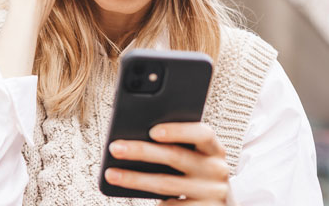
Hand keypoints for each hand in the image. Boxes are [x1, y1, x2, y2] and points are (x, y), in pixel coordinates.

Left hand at [104, 122, 231, 204]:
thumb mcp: (193, 158)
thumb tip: (134, 139)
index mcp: (214, 149)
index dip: (178, 131)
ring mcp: (212, 193)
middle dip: (141, 151)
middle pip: (176, 156)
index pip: (202, 133)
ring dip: (135, 178)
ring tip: (112, 174)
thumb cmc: (194, 174)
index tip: (152, 131)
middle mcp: (217, 169)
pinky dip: (150, 199)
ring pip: (166, 183)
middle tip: (115, 148)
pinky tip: (127, 194)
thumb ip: (175, 146)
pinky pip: (170, 205)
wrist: (213, 205)